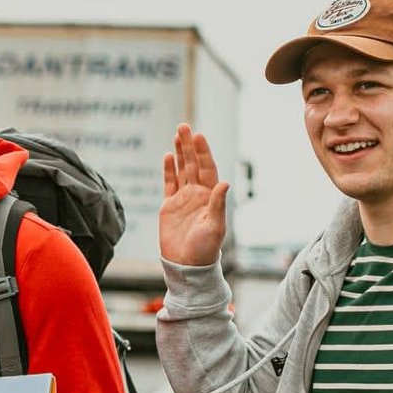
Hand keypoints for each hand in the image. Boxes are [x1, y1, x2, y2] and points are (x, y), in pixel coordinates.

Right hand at [159, 123, 228, 266]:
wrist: (186, 265)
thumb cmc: (205, 249)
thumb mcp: (215, 226)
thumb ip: (218, 204)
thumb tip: (224, 183)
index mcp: (210, 197)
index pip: (206, 169)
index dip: (203, 152)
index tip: (198, 136)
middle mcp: (197, 194)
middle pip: (193, 164)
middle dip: (189, 146)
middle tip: (184, 126)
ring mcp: (183, 199)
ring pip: (181, 170)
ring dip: (179, 153)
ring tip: (177, 134)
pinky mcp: (169, 206)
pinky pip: (169, 184)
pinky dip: (168, 170)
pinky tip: (167, 156)